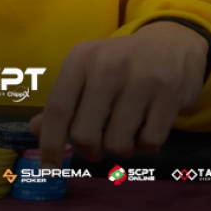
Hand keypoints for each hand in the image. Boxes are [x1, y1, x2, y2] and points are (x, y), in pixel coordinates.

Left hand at [31, 21, 208, 167]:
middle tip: (98, 145)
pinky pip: (149, 142)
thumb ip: (64, 100)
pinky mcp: (170, 93)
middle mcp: (108, 66)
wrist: (174, 43)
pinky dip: (145, 145)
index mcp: (82, 59)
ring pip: (118, 144)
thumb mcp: (88, 71)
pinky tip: (146, 127)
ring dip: (120, 148)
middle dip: (90, 150)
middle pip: (85, 134)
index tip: (49, 167)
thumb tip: (36, 129)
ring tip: (126, 131)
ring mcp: (141, 78)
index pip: (58, 109)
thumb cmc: (122, 63)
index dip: (50, 143)